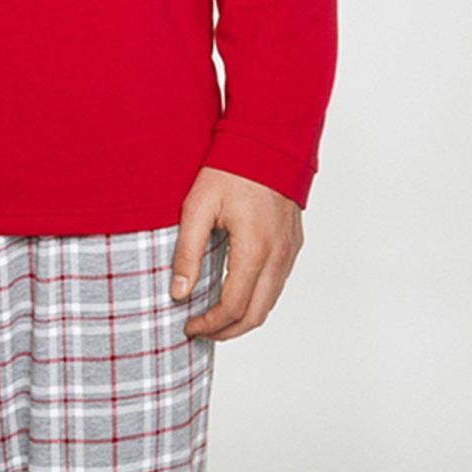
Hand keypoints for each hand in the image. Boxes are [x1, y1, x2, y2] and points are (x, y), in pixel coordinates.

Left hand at [170, 168, 302, 340]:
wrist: (267, 141)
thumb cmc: (230, 169)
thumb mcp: (197, 208)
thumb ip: (186, 253)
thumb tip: (178, 293)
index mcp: (254, 249)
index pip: (233, 307)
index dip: (210, 324)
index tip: (189, 325)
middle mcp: (278, 254)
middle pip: (257, 314)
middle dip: (227, 330)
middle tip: (201, 330)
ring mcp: (289, 249)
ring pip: (271, 302)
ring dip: (244, 317)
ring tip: (215, 318)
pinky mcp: (293, 242)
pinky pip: (278, 283)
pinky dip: (258, 298)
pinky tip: (237, 293)